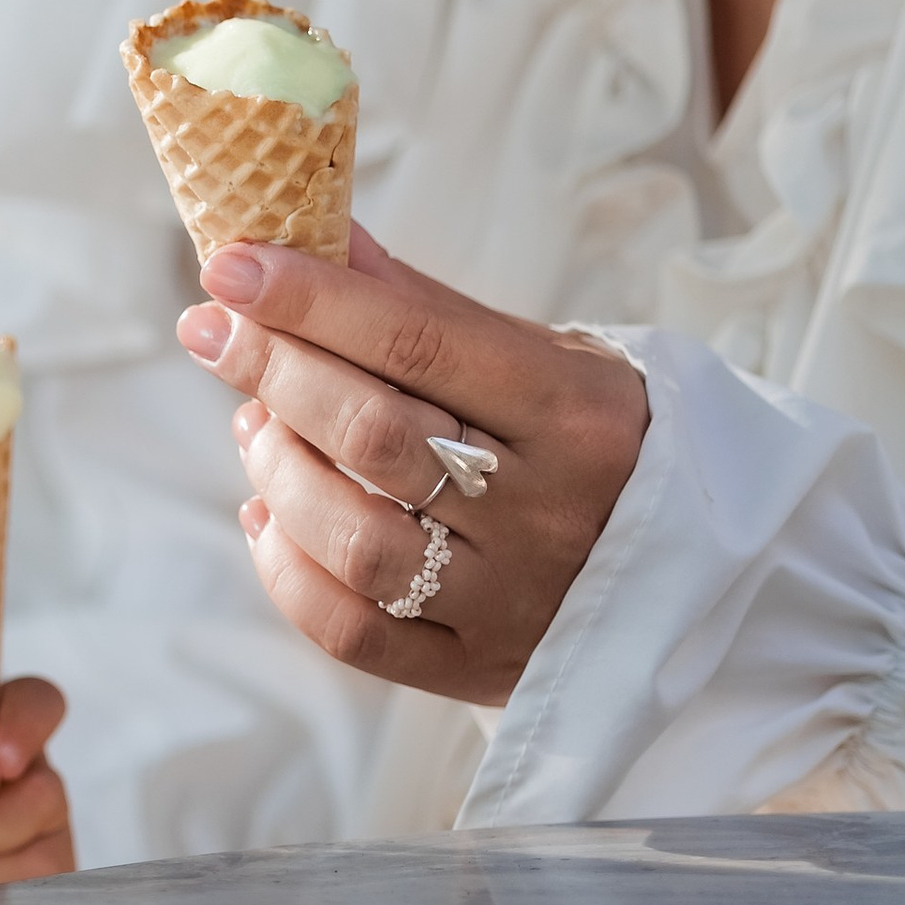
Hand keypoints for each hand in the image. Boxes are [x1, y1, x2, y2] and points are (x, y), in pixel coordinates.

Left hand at [180, 229, 648, 701]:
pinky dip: (286, 568)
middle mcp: (548, 512)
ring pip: (355, 541)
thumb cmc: (599, 442)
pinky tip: (264, 515)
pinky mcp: (475, 669)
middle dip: (275, 371)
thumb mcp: (546, 357)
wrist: (691, 572)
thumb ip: (429, 311)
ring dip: (277, 471)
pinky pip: (352, 632)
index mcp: (576, 413)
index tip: (231, 265)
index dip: (312, 300)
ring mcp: (510, 600)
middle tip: (212, 331)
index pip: (420, 344)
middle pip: (375, 438)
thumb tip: (320, 236)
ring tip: (256, 424)